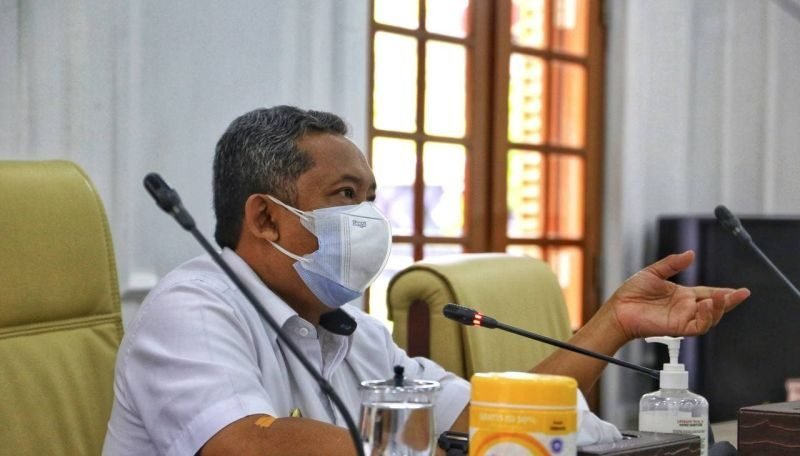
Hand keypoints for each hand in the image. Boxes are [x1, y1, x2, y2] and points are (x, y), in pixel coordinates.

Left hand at [603, 250, 749, 341]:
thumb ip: (672, 264)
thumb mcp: (653, 272)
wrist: (619, 309)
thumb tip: (691, 253)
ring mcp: (682, 318)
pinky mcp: (677, 328)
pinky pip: (698, 326)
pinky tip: (706, 305)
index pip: (709, 293)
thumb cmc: (632, 293)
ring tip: (721, 297)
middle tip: (740, 294)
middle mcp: (686, 308)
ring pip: (709, 318)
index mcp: (682, 295)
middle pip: (714, 307)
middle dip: (729, 301)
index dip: (725, 292)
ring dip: (719, 309)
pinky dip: (705, 317)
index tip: (741, 290)